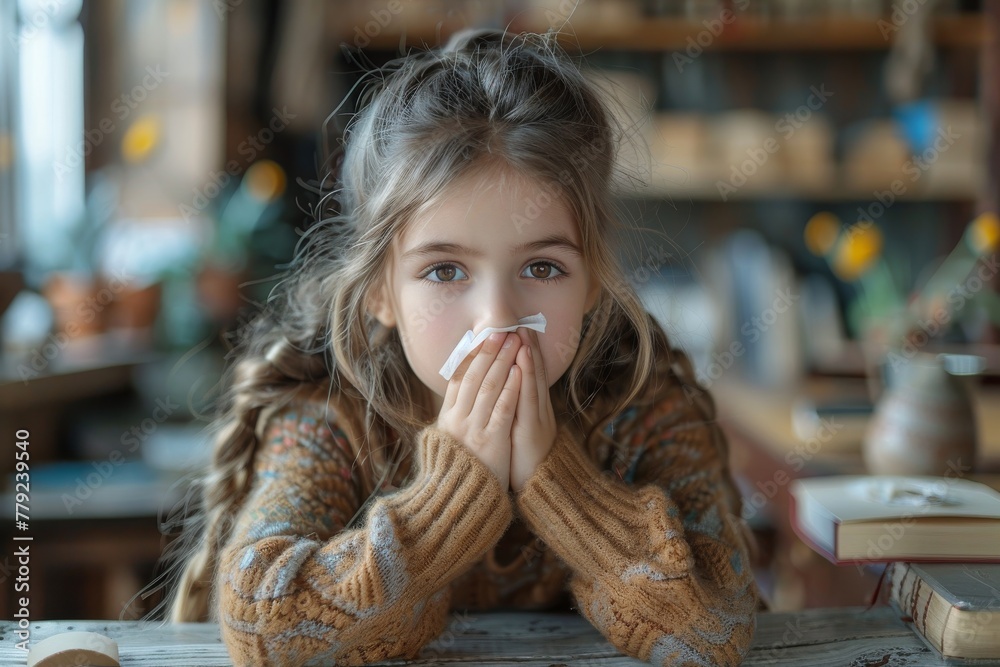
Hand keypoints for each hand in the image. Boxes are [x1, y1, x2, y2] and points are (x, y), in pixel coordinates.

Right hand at [436, 332, 520, 491]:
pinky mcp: (491, 440)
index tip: (482, 337)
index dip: (471, 356)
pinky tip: (519, 371)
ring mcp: (473, 429)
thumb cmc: (461, 471)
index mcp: (447, 418)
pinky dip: (510, 387)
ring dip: (502, 361)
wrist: (461, 501)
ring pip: (489, 387)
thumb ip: (455, 416)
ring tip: (513, 342)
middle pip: (474, 377)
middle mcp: (457, 420)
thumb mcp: (451, 441)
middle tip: (501, 331)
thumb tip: (459, 391)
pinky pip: (502, 408)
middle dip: (489, 352)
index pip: (459, 378)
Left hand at [509, 328, 556, 492]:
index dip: (524, 352)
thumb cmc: (526, 463)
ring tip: (522, 333)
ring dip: (528, 355)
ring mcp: (538, 418)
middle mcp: (538, 410)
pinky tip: (522, 363)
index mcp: (532, 410)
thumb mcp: (519, 432)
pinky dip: (526, 379)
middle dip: (527, 347)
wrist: (542, 489)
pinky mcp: (532, 430)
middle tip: (521, 322)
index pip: (527, 375)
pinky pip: (528, 401)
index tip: (517, 330)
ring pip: (532, 381)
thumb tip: (503, 393)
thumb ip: (514, 412)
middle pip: (532, 372)